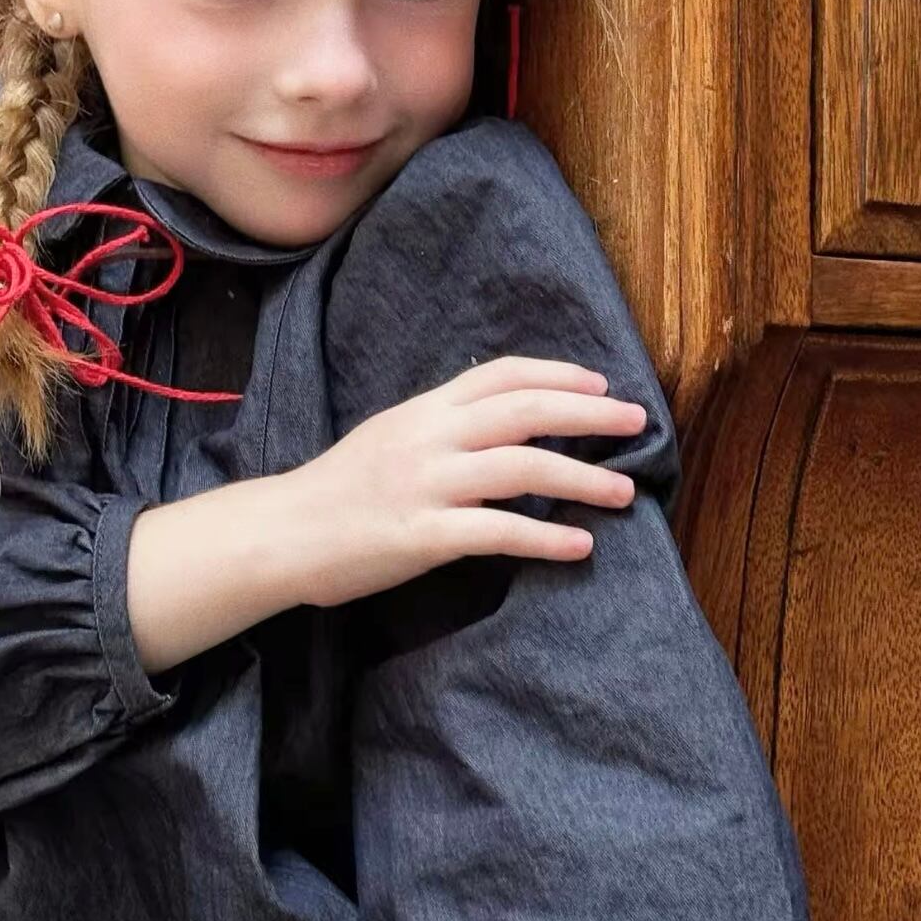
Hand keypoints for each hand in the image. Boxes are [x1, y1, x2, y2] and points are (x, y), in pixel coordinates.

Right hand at [281, 355, 646, 608]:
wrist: (283, 532)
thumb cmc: (340, 487)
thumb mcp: (390, 435)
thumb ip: (442, 422)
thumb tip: (498, 413)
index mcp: (424, 409)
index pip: (502, 374)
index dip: (559, 374)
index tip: (601, 383)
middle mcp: (429, 437)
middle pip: (525, 411)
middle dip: (589, 413)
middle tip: (637, 421)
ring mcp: (425, 485)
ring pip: (521, 468)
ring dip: (582, 478)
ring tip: (624, 493)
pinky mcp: (420, 536)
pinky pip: (495, 532)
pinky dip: (544, 538)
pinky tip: (580, 546)